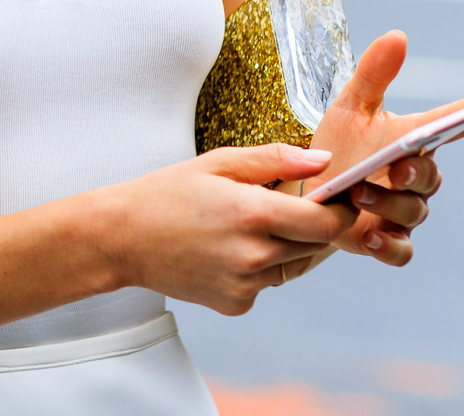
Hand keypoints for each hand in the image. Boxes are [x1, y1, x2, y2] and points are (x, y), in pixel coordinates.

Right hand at [105, 143, 356, 315]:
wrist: (121, 238)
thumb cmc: (165, 194)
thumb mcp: (218, 163)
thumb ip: (276, 159)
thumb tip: (324, 161)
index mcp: (254, 214)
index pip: (329, 223)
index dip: (342, 211)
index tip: (337, 199)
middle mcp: (255, 256)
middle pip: (317, 246)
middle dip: (315, 226)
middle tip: (289, 207)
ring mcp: (245, 284)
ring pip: (293, 267)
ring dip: (287, 247)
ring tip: (249, 226)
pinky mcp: (235, 303)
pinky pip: (266, 285)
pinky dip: (259, 269)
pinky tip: (229, 249)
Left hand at [304, 30, 463, 265]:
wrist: (305, 191)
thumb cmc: (336, 146)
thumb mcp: (349, 108)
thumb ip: (373, 76)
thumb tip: (398, 35)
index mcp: (411, 141)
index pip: (447, 127)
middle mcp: (412, 178)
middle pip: (430, 177)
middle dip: (414, 171)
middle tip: (394, 166)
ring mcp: (401, 211)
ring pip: (413, 212)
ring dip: (388, 204)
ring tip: (357, 193)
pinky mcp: (383, 240)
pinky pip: (400, 251)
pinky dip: (388, 248)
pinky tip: (369, 239)